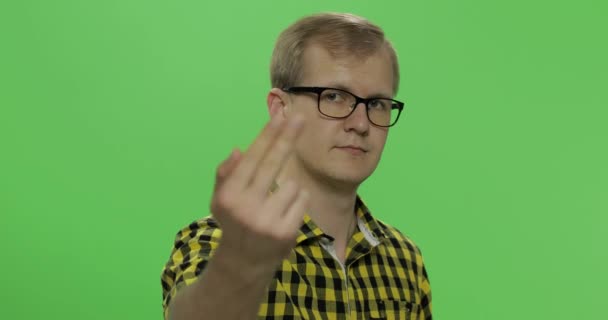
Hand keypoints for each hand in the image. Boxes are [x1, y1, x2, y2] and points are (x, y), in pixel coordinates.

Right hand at [210, 115, 308, 272]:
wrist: (243, 262)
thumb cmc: (234, 221)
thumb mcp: (220, 199)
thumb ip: (226, 174)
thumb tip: (239, 149)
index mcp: (230, 195)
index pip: (252, 158)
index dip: (268, 136)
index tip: (280, 116)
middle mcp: (247, 207)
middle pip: (274, 164)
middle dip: (287, 138)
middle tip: (299, 118)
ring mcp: (267, 221)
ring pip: (292, 184)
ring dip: (288, 187)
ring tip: (274, 204)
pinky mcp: (286, 232)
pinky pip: (302, 200)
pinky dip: (297, 201)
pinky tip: (284, 213)